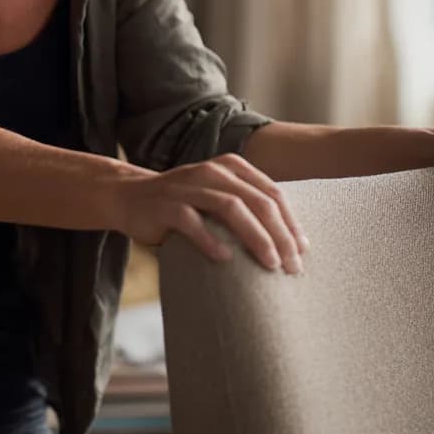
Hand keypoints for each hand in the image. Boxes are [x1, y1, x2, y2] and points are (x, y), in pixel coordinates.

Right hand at [111, 154, 308, 273]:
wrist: (130, 197)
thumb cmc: (184, 205)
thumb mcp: (217, 198)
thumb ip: (245, 208)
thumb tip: (288, 245)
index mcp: (231, 168)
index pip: (272, 194)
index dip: (291, 222)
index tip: (303, 252)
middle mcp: (213, 172)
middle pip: (258, 201)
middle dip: (280, 235)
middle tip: (292, 266)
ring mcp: (188, 187)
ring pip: (231, 208)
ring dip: (255, 237)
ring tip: (270, 264)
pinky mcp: (166, 205)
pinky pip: (192, 222)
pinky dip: (210, 240)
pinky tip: (224, 259)